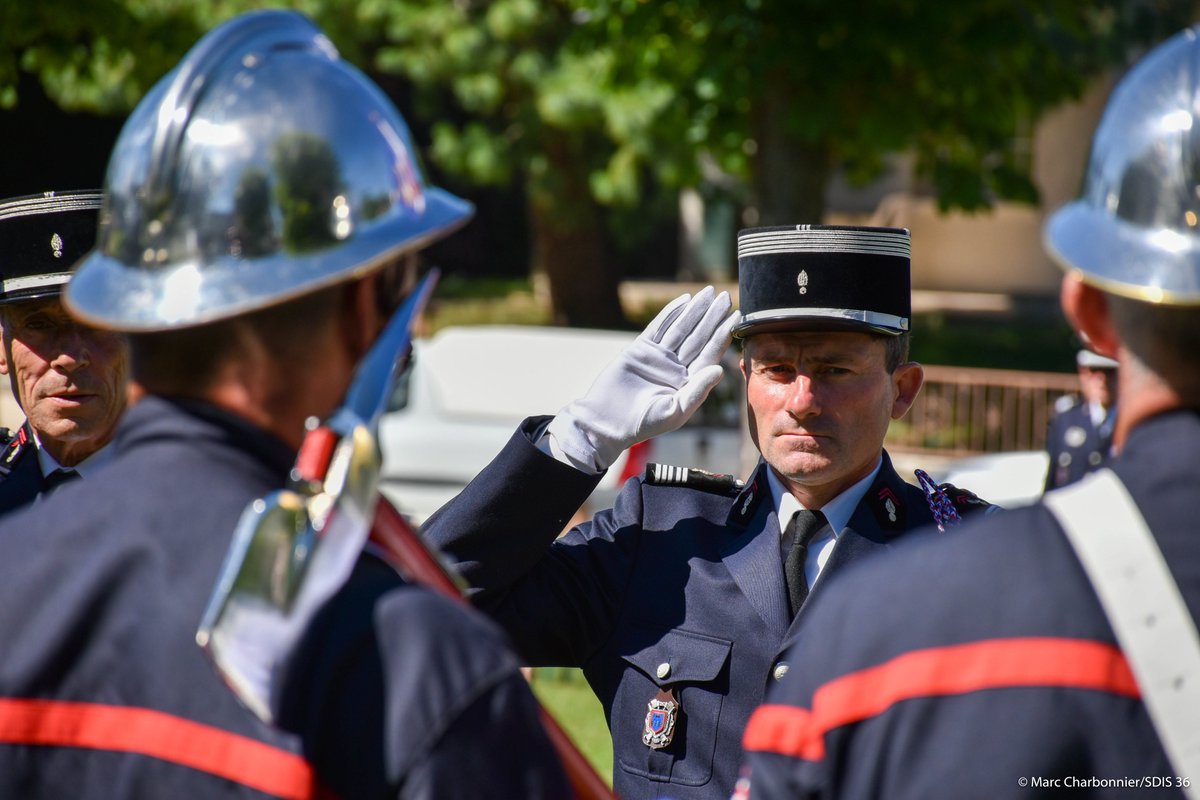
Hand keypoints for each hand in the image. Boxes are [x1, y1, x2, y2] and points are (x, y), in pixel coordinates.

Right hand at [547, 286, 737, 472]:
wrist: (608, 422)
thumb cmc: (644, 424)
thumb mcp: (676, 411)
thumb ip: (698, 391)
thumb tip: (720, 369)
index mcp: (689, 381)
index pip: (710, 353)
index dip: (723, 334)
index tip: (737, 317)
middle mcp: (676, 367)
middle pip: (699, 336)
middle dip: (712, 316)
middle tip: (726, 296)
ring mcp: (659, 357)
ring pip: (681, 328)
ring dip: (695, 310)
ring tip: (708, 292)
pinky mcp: (640, 349)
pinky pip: (659, 327)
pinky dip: (671, 313)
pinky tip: (684, 300)